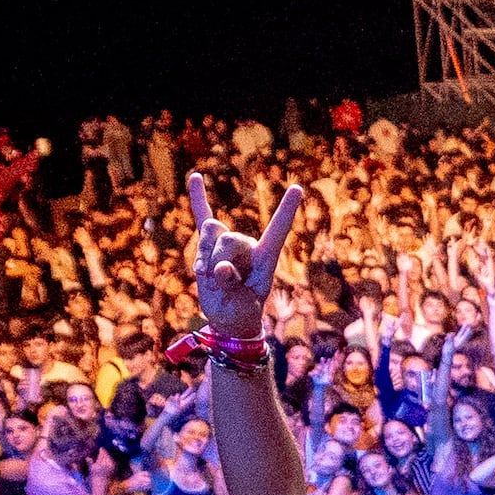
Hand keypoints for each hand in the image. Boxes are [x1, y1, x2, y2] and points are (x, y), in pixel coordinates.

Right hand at [187, 176, 306, 339]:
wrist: (228, 317)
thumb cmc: (242, 311)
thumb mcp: (241, 305)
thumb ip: (231, 286)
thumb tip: (220, 268)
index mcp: (265, 257)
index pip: (277, 230)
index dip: (286, 210)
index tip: (297, 188)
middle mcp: (248, 245)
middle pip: (228, 237)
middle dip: (219, 259)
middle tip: (223, 284)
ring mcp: (227, 244)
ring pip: (210, 231)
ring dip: (203, 256)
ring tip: (208, 278)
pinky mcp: (209, 247)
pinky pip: (202, 217)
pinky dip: (199, 198)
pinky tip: (197, 177)